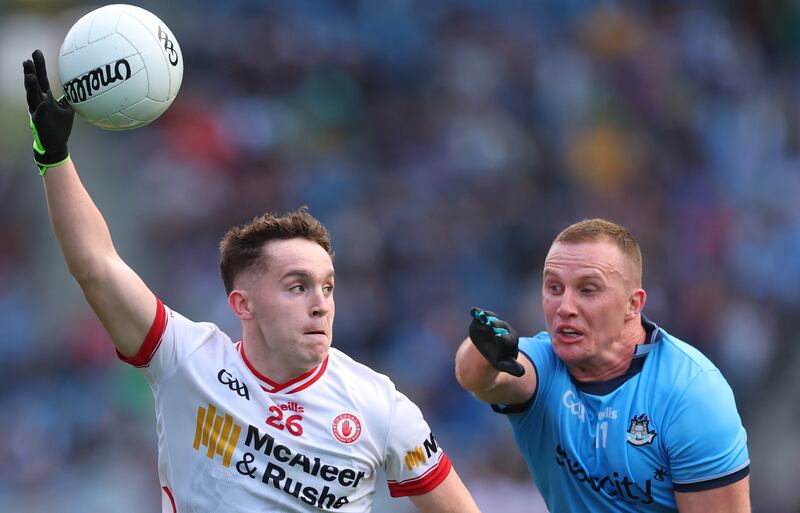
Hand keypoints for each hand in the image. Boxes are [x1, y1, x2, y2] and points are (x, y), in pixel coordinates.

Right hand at [23, 49, 73, 174]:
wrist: (56, 145)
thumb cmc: (60, 126)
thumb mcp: (68, 109)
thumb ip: (70, 97)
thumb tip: (80, 85)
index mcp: (46, 97)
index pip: (42, 78)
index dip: (39, 65)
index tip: (36, 51)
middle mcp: (39, 102)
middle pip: (34, 84)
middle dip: (30, 72)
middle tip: (27, 60)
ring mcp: (37, 112)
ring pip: (32, 97)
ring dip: (31, 87)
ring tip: (30, 76)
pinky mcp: (39, 123)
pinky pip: (40, 115)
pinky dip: (41, 109)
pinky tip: (43, 103)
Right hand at [469, 307, 524, 376]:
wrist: (485, 351)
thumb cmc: (497, 358)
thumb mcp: (504, 365)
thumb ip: (512, 367)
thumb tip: (521, 372)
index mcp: (510, 340)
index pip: (509, 338)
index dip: (505, 338)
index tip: (499, 337)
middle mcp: (504, 329)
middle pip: (502, 326)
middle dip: (497, 325)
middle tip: (491, 325)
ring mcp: (494, 323)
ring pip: (492, 318)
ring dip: (487, 316)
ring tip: (481, 316)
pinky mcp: (483, 320)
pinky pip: (481, 315)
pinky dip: (477, 312)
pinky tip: (473, 310)